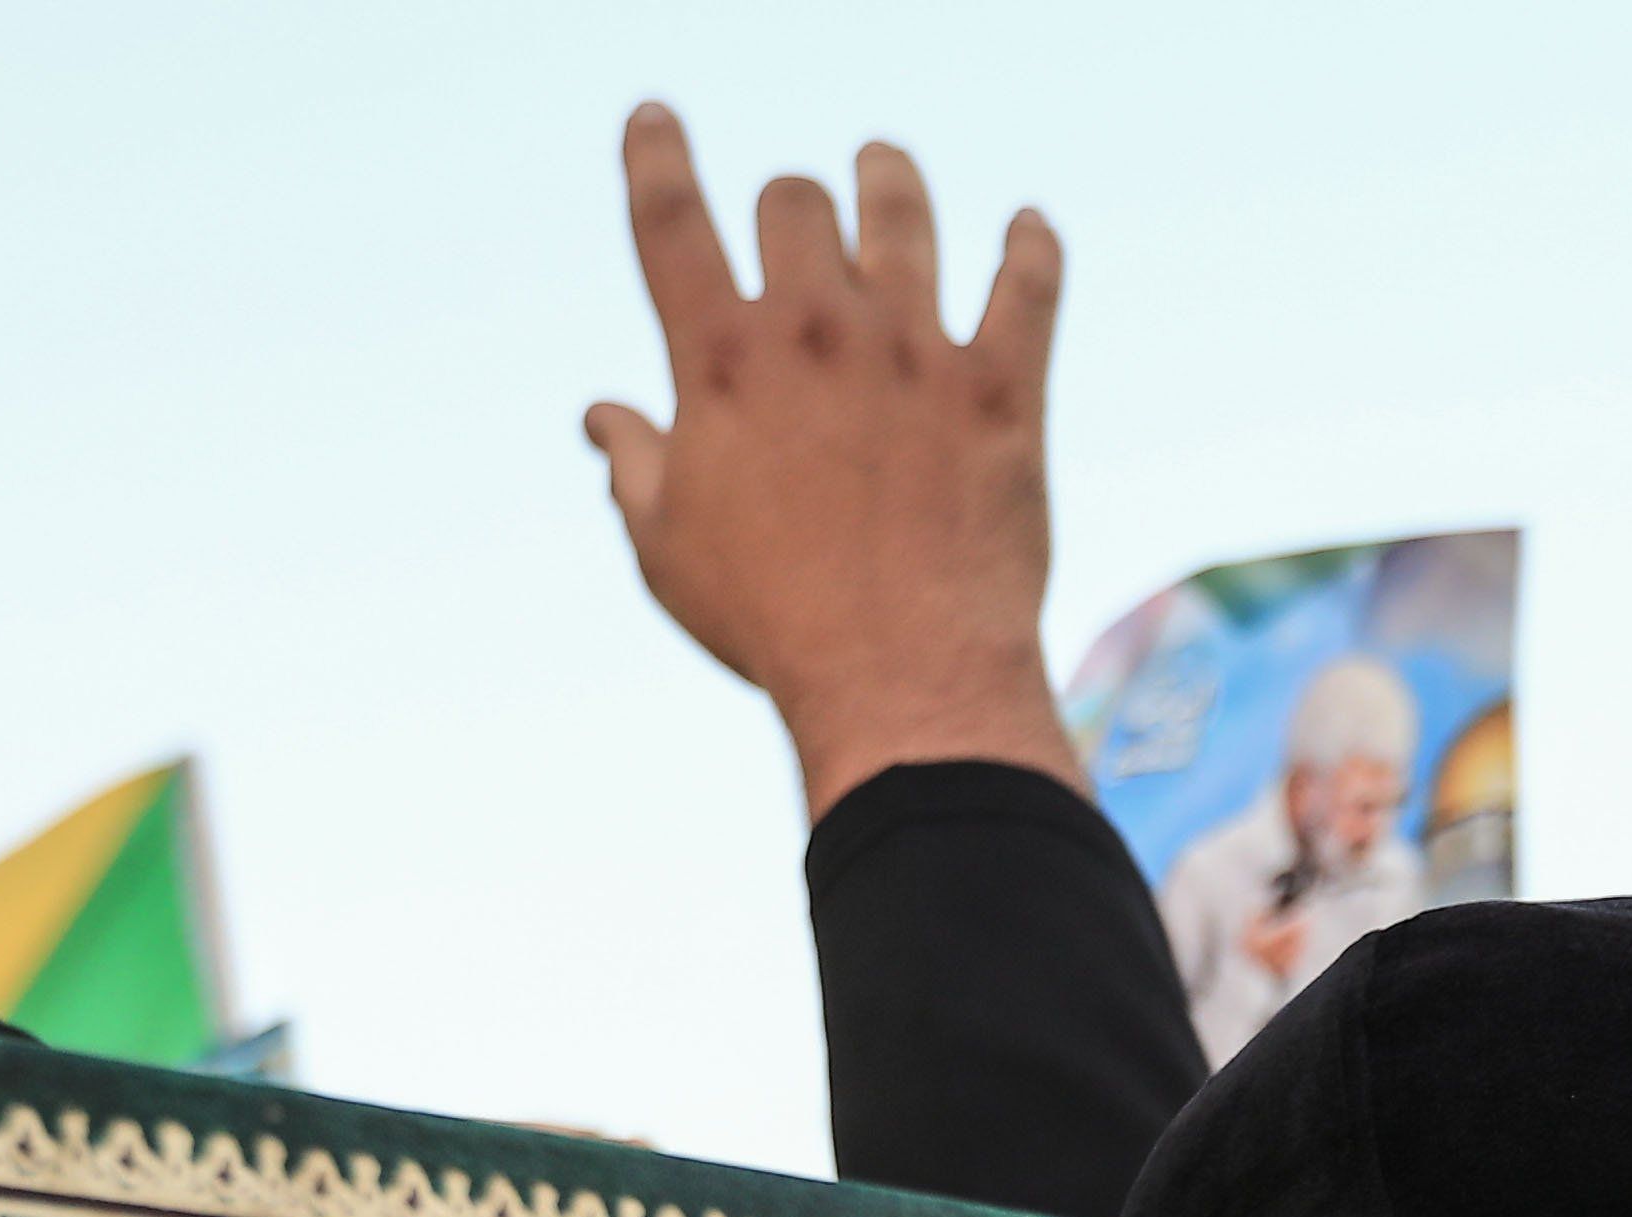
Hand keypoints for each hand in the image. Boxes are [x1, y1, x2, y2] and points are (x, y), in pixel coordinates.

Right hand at [580, 104, 1074, 818]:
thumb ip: (635, 466)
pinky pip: (1027, 284)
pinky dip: (1030, 247)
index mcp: (719, 361)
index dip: (655, 156)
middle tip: (796, 223)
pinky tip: (1028, 229)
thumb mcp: (669, 550)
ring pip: (902, 212)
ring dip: (888, 182)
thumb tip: (601, 417)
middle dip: (788, 203)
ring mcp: (914, 351)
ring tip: (883, 172)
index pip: (670, 220)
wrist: (902, 681)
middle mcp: (815, 331)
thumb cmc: (771, 625)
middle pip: (794, 200)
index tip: (654, 121)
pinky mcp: (1002, 387)